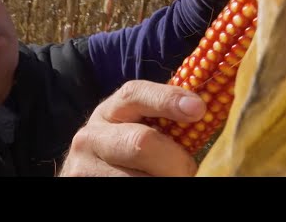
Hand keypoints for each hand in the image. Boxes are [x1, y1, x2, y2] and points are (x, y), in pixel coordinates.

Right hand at [59, 80, 206, 176]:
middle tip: (185, 172)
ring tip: (164, 179)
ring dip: (164, 181)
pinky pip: (129, 191)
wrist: (96, 178)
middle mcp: (90, 137)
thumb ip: (167, 121)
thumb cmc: (133, 155)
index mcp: (110, 112)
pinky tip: (150, 181)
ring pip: (140, 178)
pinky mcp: (84, 186)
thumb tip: (202, 109)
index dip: (167, 99)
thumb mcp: (141, 129)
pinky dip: (154, 189)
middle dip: (174, 161)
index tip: (198, 109)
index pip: (136, 94)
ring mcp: (84, 168)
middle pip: (141, 142)